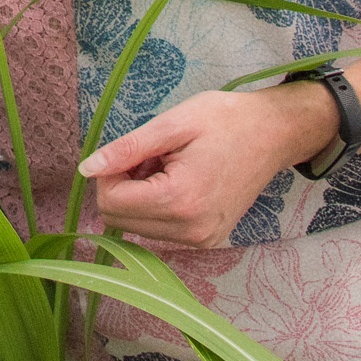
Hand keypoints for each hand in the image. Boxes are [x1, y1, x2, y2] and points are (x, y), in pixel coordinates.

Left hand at [79, 83, 338, 246]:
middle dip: (124, 185)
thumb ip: (127, 149)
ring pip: (136, 226)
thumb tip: (86, 169)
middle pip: (119, 219)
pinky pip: (159, 230)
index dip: (110, 173)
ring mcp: (201, 240)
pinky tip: (178, 179)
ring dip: (140, 195)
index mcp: (180, 201)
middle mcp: (191, 231)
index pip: (111, 202)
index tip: (133, 151)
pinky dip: (157, 205)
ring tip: (168, 166)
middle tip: (152, 156)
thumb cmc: (225, 121)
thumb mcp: (171, 125)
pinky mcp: (207, 240)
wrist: (274, 134)